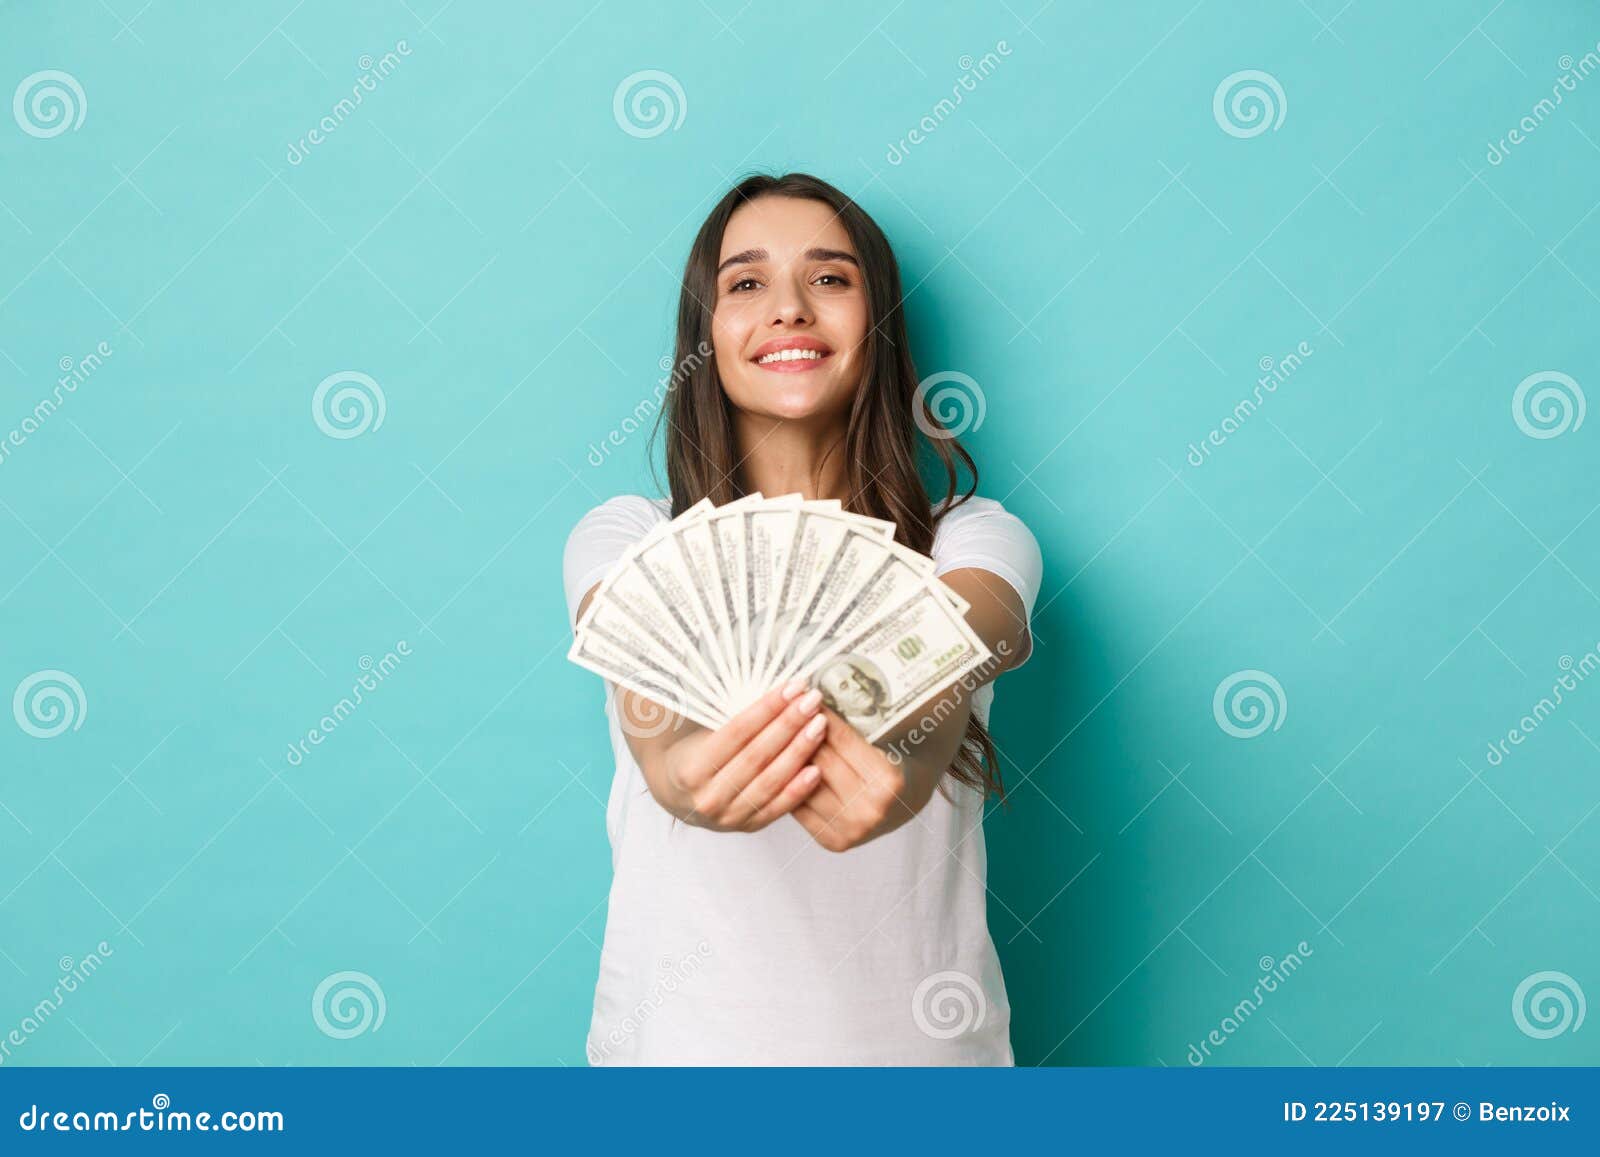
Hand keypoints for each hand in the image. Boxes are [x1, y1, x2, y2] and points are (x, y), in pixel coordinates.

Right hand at [658, 679, 827, 831]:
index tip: (792, 687)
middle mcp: (708, 797)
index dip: (767, 708)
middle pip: (757, 756)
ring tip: (819, 725)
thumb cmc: (692, 754)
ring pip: (770, 782)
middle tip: (812, 700)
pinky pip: (777, 808)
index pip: (736, 732)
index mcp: (691, 769)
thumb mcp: (698, 732)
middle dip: (789, 724)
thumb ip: (727, 714)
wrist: (677, 796)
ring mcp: (728, 817)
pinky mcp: (747, 827)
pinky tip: (817, 769)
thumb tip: (770, 687)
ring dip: (799, 751)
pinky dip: (799, 789)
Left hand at [791, 707, 913, 851]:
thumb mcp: (887, 738)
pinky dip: (789, 784)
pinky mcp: (834, 841)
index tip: (804, 695)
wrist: (909, 802)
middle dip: (800, 731)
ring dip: (789, 757)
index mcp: (888, 781)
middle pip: (820, 761)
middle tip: (785, 708)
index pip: (842, 738)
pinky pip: (799, 806)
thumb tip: (813, 699)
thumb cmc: (897, 763)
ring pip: (804, 784)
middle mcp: (870, 810)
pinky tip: (781, 763)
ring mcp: (851, 830)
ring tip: (778, 733)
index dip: (820, 713)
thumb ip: (855, 724)